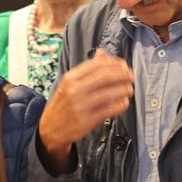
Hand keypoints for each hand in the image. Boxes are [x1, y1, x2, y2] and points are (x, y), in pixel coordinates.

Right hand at [38, 49, 133, 168]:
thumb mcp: (70, 83)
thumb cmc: (63, 104)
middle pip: (105, 77)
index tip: (123, 65)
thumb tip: (102, 53)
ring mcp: (81, 106)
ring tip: (129, 88)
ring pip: (109, 93)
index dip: (114, 63)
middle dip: (122, 75)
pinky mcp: (88, 120)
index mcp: (70, 78)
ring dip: (124, 89)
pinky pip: (109, 110)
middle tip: (131, 76)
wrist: (50, 128)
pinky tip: (124, 102)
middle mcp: (75, 90)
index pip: (97, 65)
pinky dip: (120, 105)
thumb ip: (88, 69)